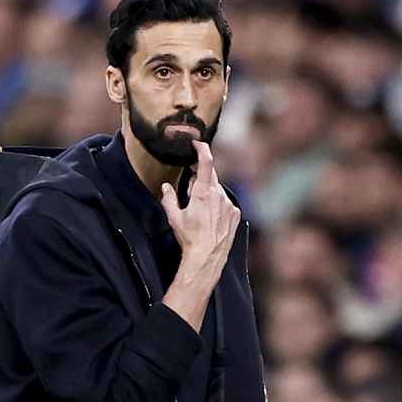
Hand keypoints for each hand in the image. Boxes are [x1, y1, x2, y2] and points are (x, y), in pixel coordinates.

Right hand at [161, 142, 240, 330]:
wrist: (207, 257)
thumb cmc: (189, 238)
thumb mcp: (174, 217)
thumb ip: (169, 198)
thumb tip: (166, 187)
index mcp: (203, 192)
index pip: (206, 163)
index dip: (202, 149)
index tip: (198, 144)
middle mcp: (219, 195)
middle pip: (210, 177)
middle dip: (199, 181)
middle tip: (190, 195)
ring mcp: (230, 205)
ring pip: (218, 191)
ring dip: (209, 195)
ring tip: (201, 214)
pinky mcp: (235, 214)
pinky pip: (226, 203)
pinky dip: (218, 206)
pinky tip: (211, 220)